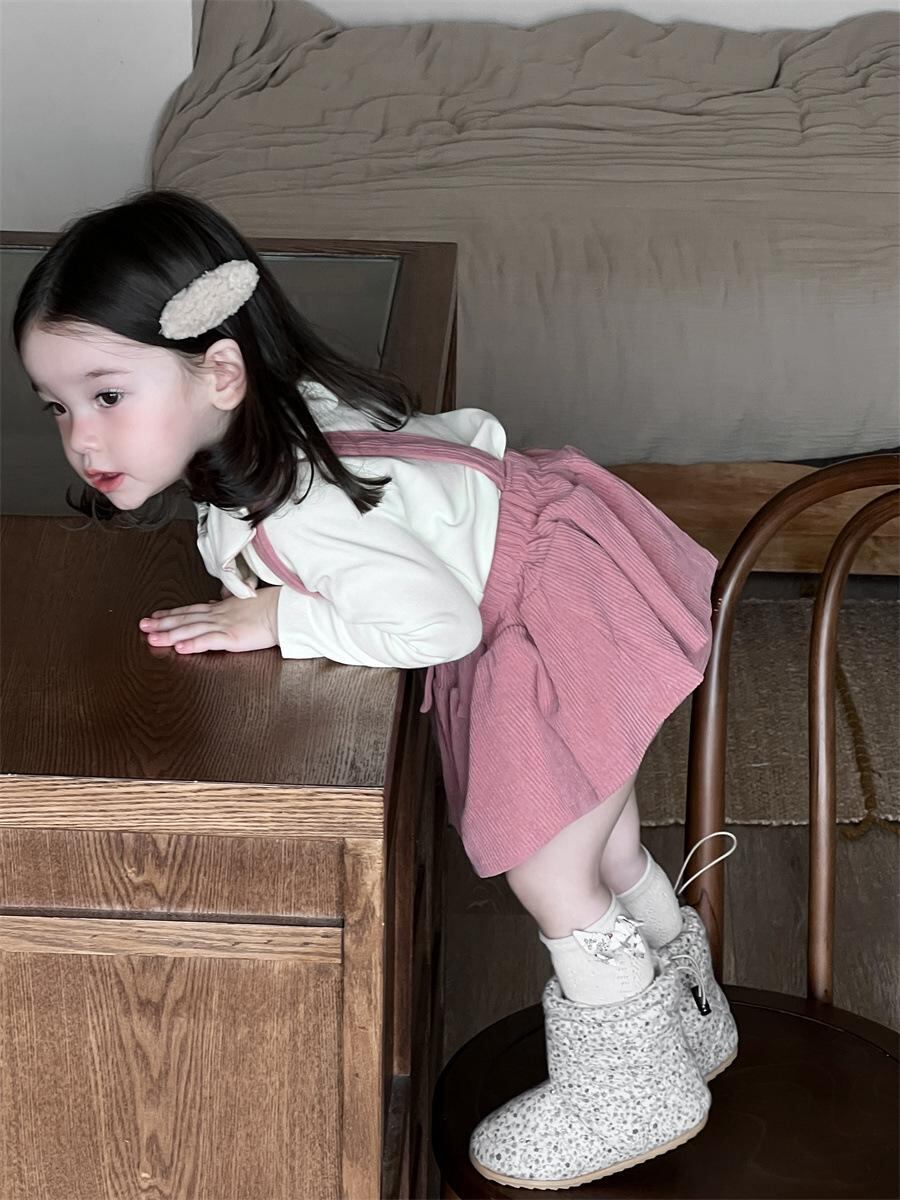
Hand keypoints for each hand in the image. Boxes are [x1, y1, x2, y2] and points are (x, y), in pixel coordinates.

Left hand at [139, 587, 280, 654]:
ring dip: (170, 634)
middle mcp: (217, 615)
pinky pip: (208, 641)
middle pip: (184, 619)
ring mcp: (223, 626)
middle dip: (162, 624)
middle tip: (143, 627)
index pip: (190, 610)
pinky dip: (192, 644)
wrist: (283, 611)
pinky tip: (179, 648)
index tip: (154, 617)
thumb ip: (227, 605)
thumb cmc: (268, 607)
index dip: (170, 614)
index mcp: (220, 608)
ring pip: (191, 630)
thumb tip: (215, 603)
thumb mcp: (243, 603)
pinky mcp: (232, 637)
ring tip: (153, 639)